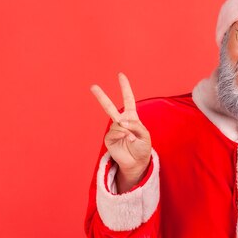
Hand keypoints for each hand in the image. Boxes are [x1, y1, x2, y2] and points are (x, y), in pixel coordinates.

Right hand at [90, 73, 151, 189]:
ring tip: (132, 138)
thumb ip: (135, 125)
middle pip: (109, 106)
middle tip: (92, 86)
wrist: (137, 162)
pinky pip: (115, 131)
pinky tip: (127, 140)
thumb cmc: (142, 147)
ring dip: (128, 130)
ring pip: (118, 123)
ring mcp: (114, 130)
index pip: (128, 99)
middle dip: (101, 96)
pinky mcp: (109, 138)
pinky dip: (123, 135)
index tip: (120, 75)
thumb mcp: (145, 134)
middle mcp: (121, 121)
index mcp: (131, 117)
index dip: (125, 87)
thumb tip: (121, 122)